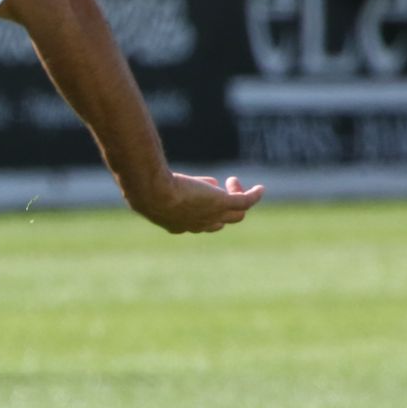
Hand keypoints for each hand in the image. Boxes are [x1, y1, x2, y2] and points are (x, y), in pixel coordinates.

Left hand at [128, 172, 264, 233]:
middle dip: (223, 207)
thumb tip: (194, 181)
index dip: (204, 209)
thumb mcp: (157, 190)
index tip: (204, 191)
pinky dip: (255, 195)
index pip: (200, 223)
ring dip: (239, 198)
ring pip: (237, 214)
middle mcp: (199, 225)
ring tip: (234, 182)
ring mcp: (212, 215)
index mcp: (181, 225)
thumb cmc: (146, 191)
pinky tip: (260, 188)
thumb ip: (172, 186)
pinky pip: (246, 202)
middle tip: (221, 188)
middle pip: (222, 222)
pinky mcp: (222, 203)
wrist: (153, 193)